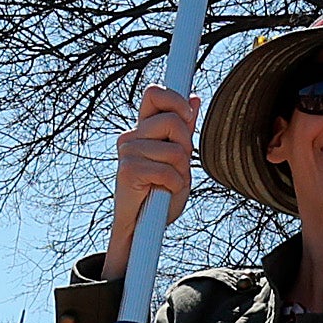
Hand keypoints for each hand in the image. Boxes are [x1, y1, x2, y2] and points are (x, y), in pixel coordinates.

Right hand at [109, 81, 200, 238]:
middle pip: (173, 120)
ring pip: (175, 149)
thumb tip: (194, 98)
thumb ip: (184, 130)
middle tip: (178, 166)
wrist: (142, 227)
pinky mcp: (128, 171)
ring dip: (181, 171)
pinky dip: (174, 185)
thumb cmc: (161, 192)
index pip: (154, 94)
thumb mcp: (179, 158)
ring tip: (168, 182)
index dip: (175, 99)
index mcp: (143, 129)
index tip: (188, 114)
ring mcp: (128, 152)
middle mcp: (132, 136)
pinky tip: (163, 192)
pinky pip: (168, 171)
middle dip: (186, 145)